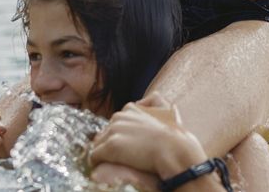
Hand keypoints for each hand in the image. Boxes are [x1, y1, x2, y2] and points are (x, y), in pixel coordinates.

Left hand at [90, 93, 206, 179]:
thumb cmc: (173, 135)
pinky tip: (105, 168)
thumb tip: (141, 102)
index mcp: (130, 109)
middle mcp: (119, 117)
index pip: (114, 123)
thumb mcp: (166, 108)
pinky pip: (94, 155)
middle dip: (108, 144)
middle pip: (104, 133)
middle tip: (119, 157)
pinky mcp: (111, 146)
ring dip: (102, 154)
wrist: (174, 150)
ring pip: (97, 144)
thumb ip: (154, 99)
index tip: (127, 146)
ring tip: (112, 163)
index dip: (119, 136)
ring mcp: (114, 131)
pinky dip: (97, 162)